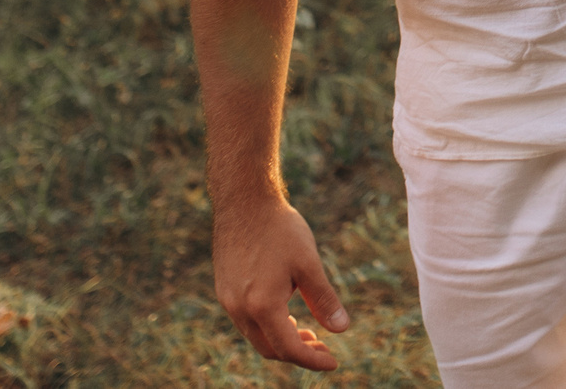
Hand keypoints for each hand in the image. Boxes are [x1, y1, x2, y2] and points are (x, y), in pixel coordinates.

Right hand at [213, 197, 349, 369]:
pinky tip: (286, 314)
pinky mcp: (224, 290)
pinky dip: (268, 326)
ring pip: (257, 336)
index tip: (333, 363)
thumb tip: (341, 329)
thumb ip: (324, 299)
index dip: (312, 360)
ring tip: (309, 333)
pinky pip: (247, 321)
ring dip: (283, 340)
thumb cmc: (279, 229)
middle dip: (298, 353)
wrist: (244, 201)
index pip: (289, 348)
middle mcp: (239, 309)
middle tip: (323, 347)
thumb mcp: (308, 263)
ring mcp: (228, 301)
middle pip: (270, 348)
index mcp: (262, 305)